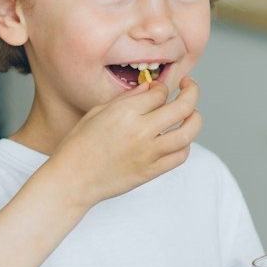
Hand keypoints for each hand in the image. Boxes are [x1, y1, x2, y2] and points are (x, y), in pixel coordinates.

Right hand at [44, 77, 202, 210]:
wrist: (72, 180)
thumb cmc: (79, 144)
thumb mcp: (98, 111)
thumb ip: (128, 98)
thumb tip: (151, 88)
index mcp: (125, 113)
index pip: (160, 92)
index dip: (162, 87)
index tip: (158, 89)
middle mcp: (141, 132)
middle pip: (183, 107)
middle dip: (191, 91)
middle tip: (190, 87)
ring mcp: (149, 153)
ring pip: (189, 132)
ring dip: (195, 118)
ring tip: (191, 113)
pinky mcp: (151, 172)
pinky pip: (180, 156)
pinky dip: (185, 145)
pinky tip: (179, 138)